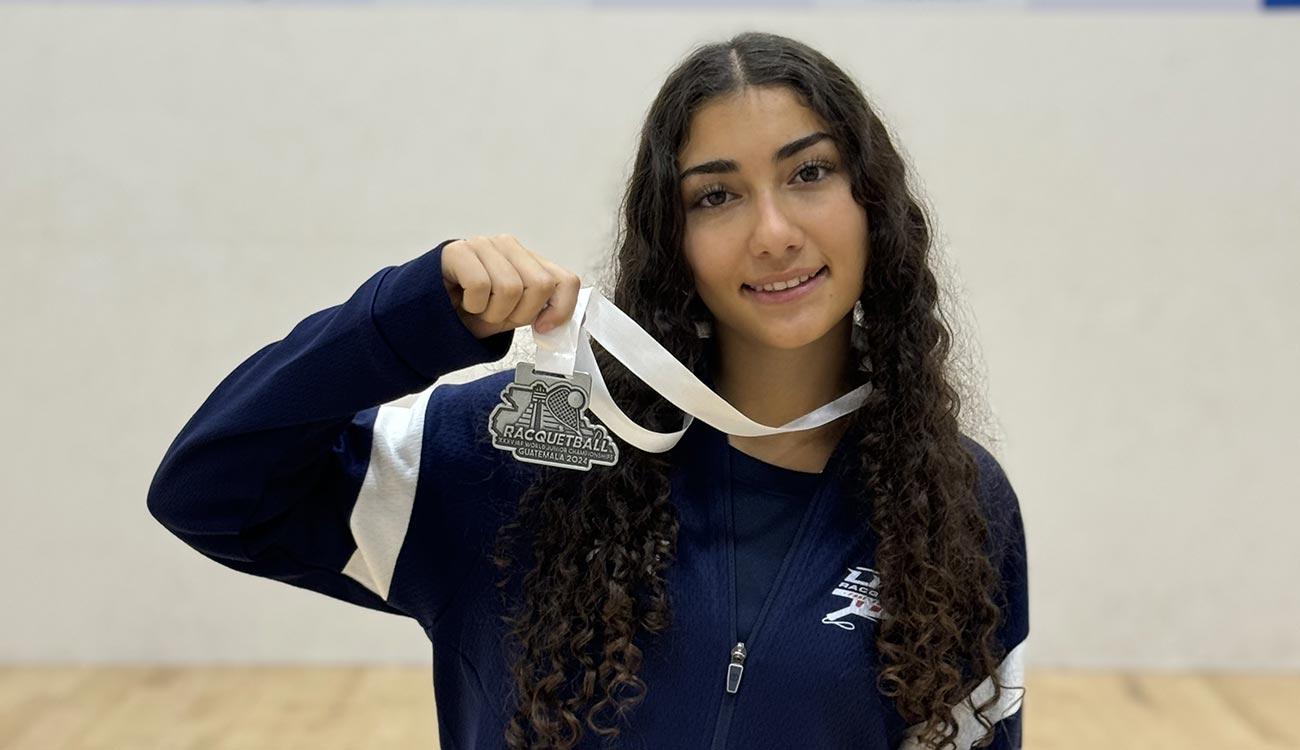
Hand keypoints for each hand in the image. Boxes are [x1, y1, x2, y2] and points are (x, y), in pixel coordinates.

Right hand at [440, 234, 581, 339]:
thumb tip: (558, 324)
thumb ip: (540, 311)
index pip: (566, 281)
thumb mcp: (513, 315)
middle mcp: (510, 246)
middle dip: (520, 314)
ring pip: (511, 287)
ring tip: (478, 309)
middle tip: (497, 316)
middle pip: (540, 285)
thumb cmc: (472, 313)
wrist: (430, 316)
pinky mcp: (458, 250)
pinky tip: (463, 301)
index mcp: (529, 261)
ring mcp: (484, 244)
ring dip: (493, 312)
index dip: (561, 309)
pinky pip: (480, 285)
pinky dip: (473, 304)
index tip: (543, 328)